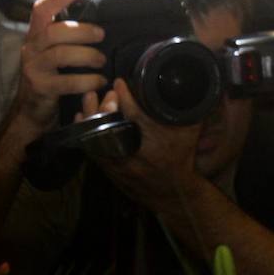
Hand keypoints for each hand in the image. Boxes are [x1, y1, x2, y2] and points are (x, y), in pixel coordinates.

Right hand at [12, 0, 107, 130]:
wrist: (32, 111)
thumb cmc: (50, 76)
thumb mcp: (53, 52)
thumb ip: (65, 36)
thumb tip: (95, 20)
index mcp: (36, 36)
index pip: (41, 10)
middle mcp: (31, 49)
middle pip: (53, 31)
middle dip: (81, 30)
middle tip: (101, 35)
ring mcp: (33, 68)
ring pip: (60, 54)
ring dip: (87, 55)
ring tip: (102, 60)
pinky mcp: (40, 88)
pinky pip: (66, 82)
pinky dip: (87, 80)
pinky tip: (99, 81)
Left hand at [90, 78, 202, 207]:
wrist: (172, 192)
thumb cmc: (181, 158)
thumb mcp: (190, 134)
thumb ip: (189, 110)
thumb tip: (192, 84)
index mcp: (157, 143)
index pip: (137, 117)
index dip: (126, 98)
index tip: (119, 82)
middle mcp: (136, 155)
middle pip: (111, 129)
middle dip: (103, 109)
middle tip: (102, 93)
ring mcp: (120, 165)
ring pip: (98, 141)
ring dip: (90, 119)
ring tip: (88, 100)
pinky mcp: (111, 170)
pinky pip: (92, 150)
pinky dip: (85, 133)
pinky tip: (81, 118)